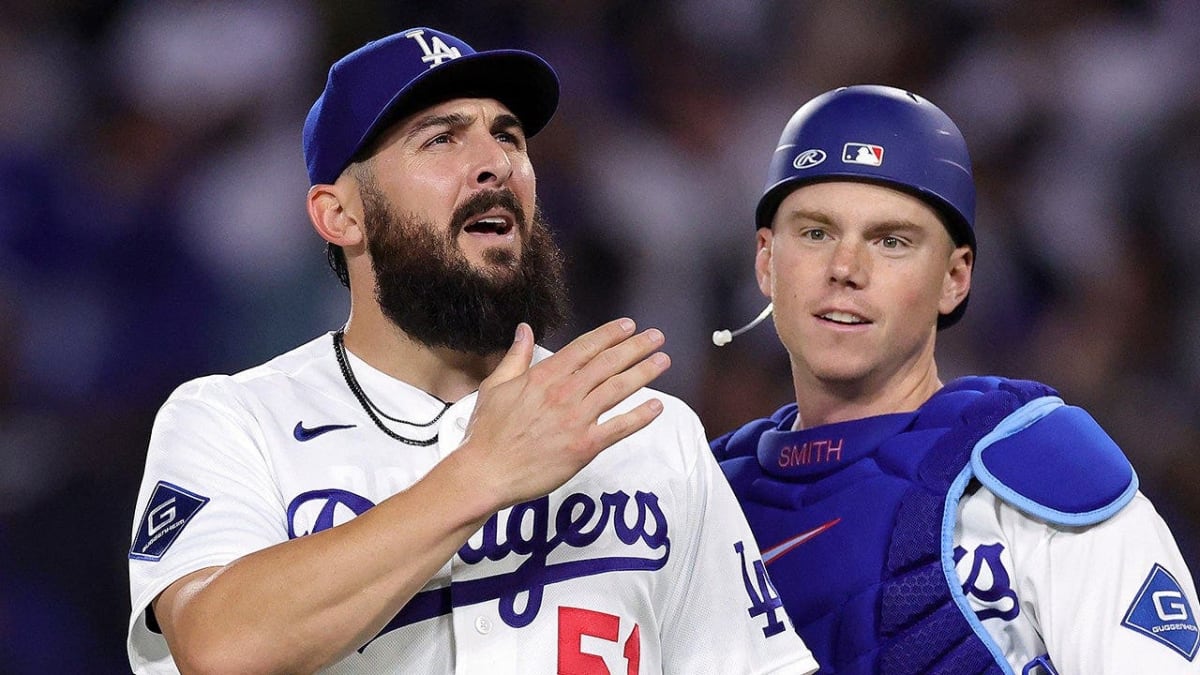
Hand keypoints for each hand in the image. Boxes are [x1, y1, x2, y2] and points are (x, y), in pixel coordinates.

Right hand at [459, 318, 669, 508]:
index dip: (610, 335)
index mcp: (544, 376)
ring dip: (644, 373)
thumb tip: (525, 329)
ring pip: (618, 390)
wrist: (486, 472)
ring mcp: (576, 420)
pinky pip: (619, 428)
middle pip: (608, 364)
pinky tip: (656, 406)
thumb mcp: (495, 386)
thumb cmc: (486, 432)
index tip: (629, 326)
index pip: (585, 348)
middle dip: (635, 348)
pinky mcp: (584, 447)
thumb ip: (516, 357)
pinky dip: (640, 416)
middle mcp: (565, 393)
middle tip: (657, 337)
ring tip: (663, 361)